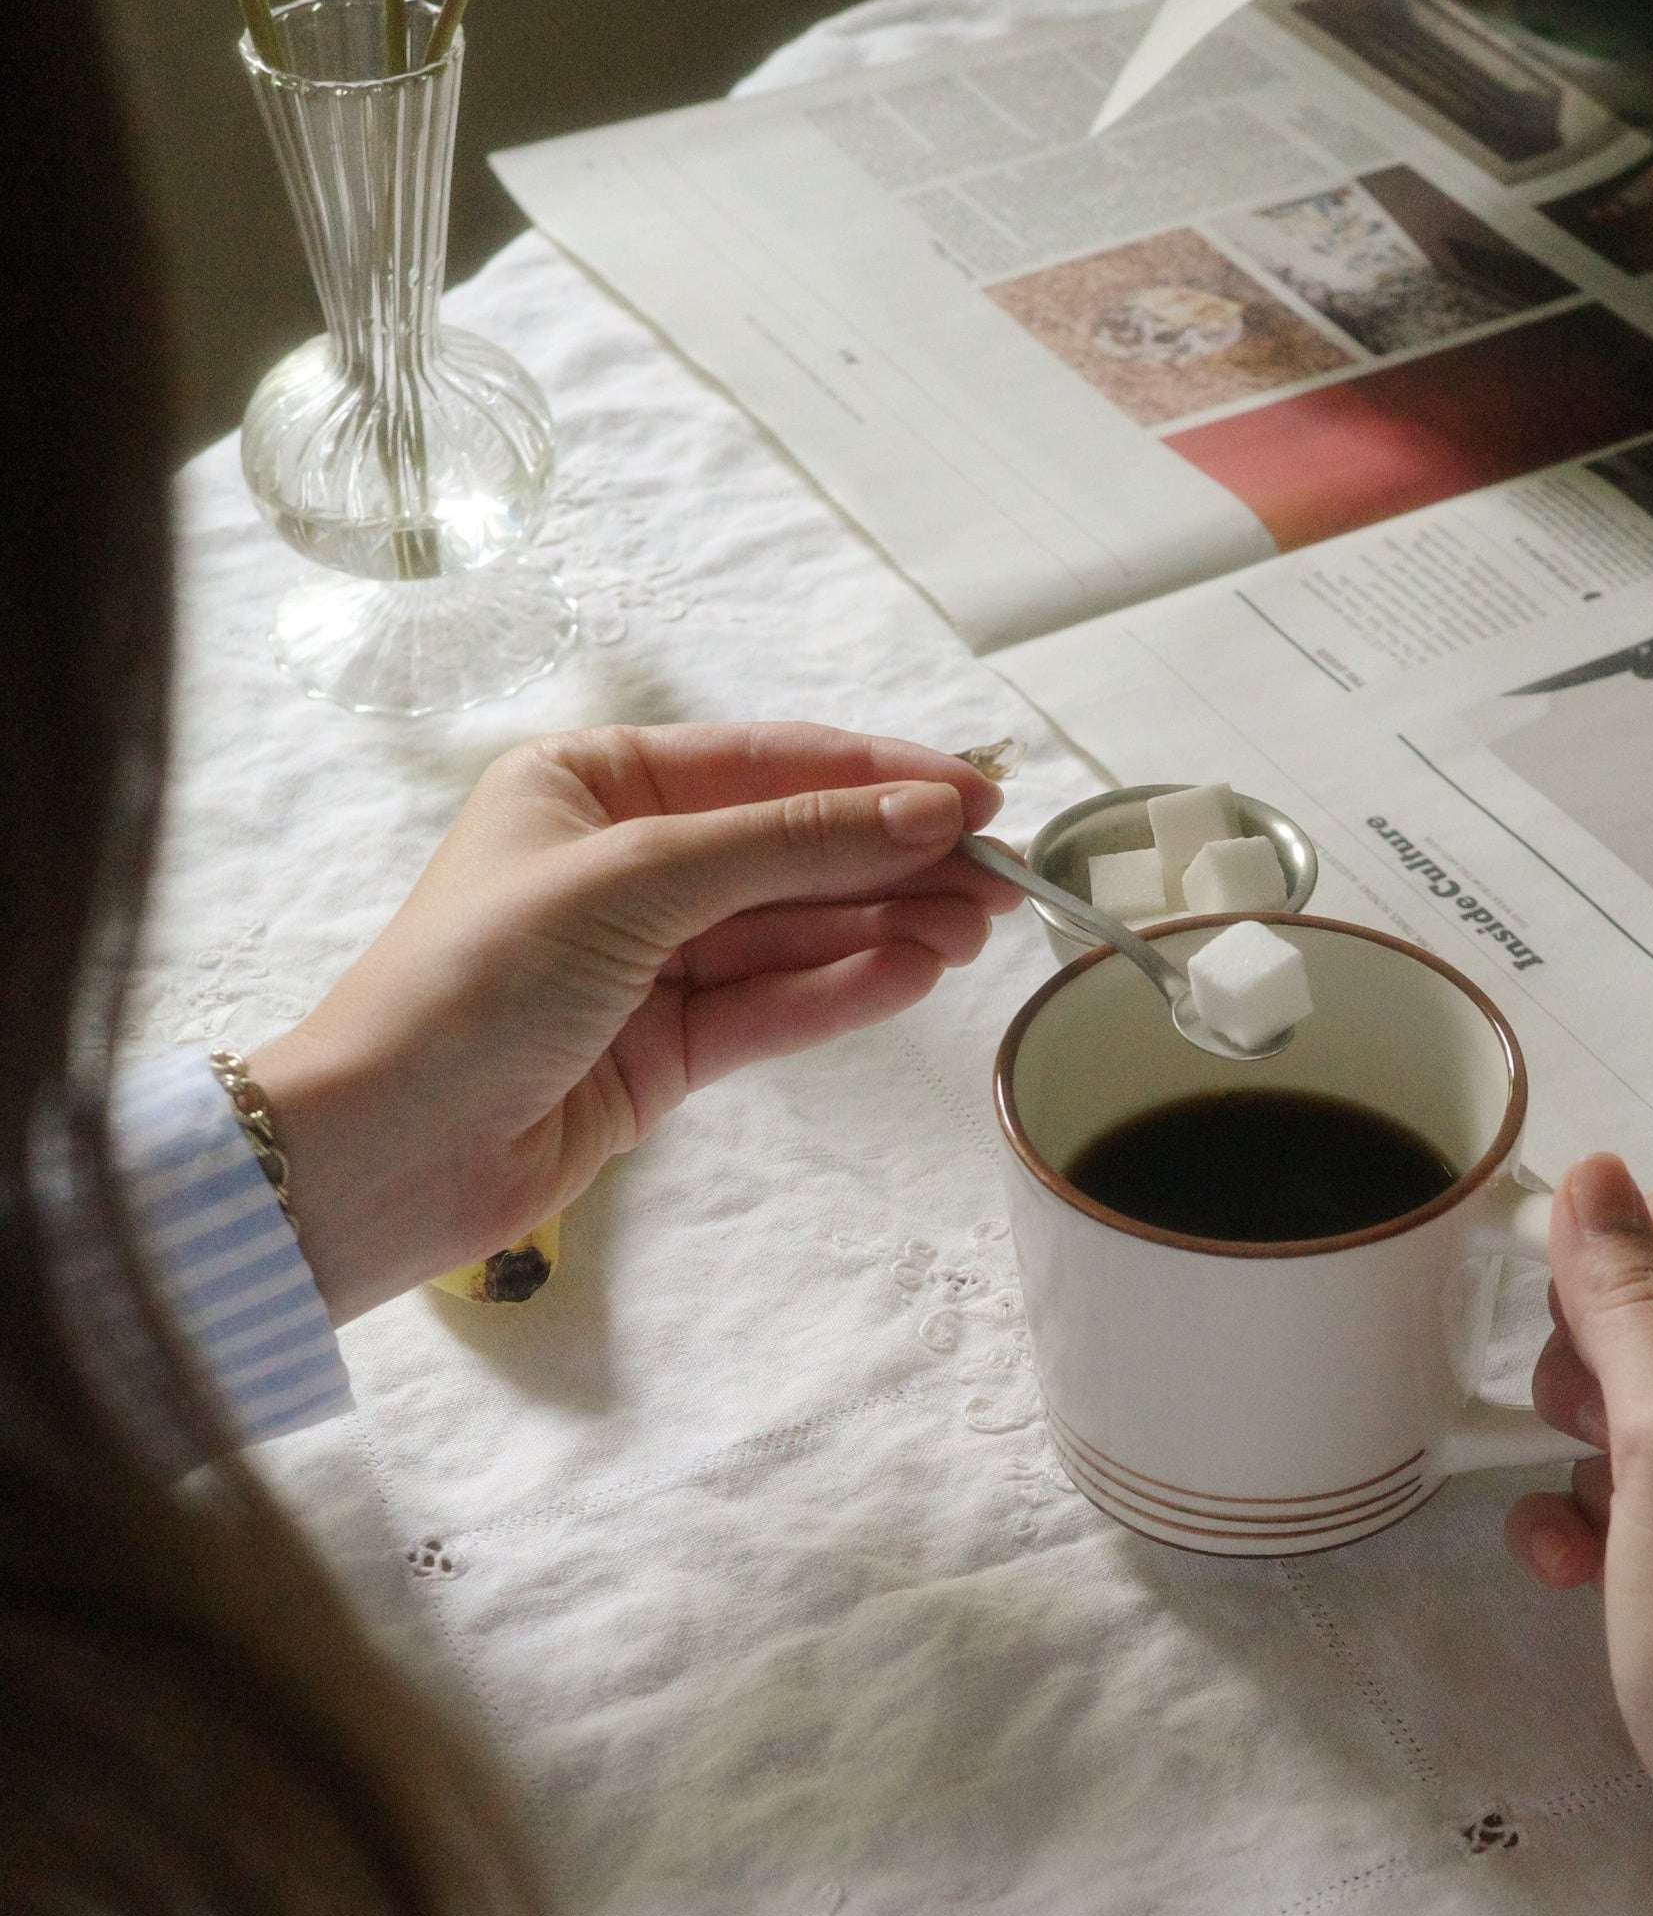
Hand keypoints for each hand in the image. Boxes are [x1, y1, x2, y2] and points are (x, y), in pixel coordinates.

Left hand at [249, 723, 1020, 1321]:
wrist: (385, 1151)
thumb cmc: (477, 980)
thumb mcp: (639, 880)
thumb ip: (792, 845)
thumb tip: (931, 811)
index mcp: (591, 785)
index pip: (766, 764)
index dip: (878, 776)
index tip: (983, 795)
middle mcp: (623, 861)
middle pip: (793, 848)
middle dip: (897, 858)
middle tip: (1004, 878)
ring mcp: (648, 959)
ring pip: (794, 930)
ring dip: (887, 926)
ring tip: (978, 931)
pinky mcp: (665, 1048)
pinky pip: (774, 1005)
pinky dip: (845, 991)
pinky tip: (915, 974)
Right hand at [1506, 1158, 1652, 1915]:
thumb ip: (1629, 1301)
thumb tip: (1593, 1169)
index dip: (1601, 1260)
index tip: (1552, 1322)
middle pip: (1641, 1321)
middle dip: (1578, 1365)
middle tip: (1579, 1431)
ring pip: (1616, 1415)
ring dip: (1565, 1453)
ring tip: (1573, 1519)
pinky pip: (1616, 1505)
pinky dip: (1574, 1526)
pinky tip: (1562, 1571)